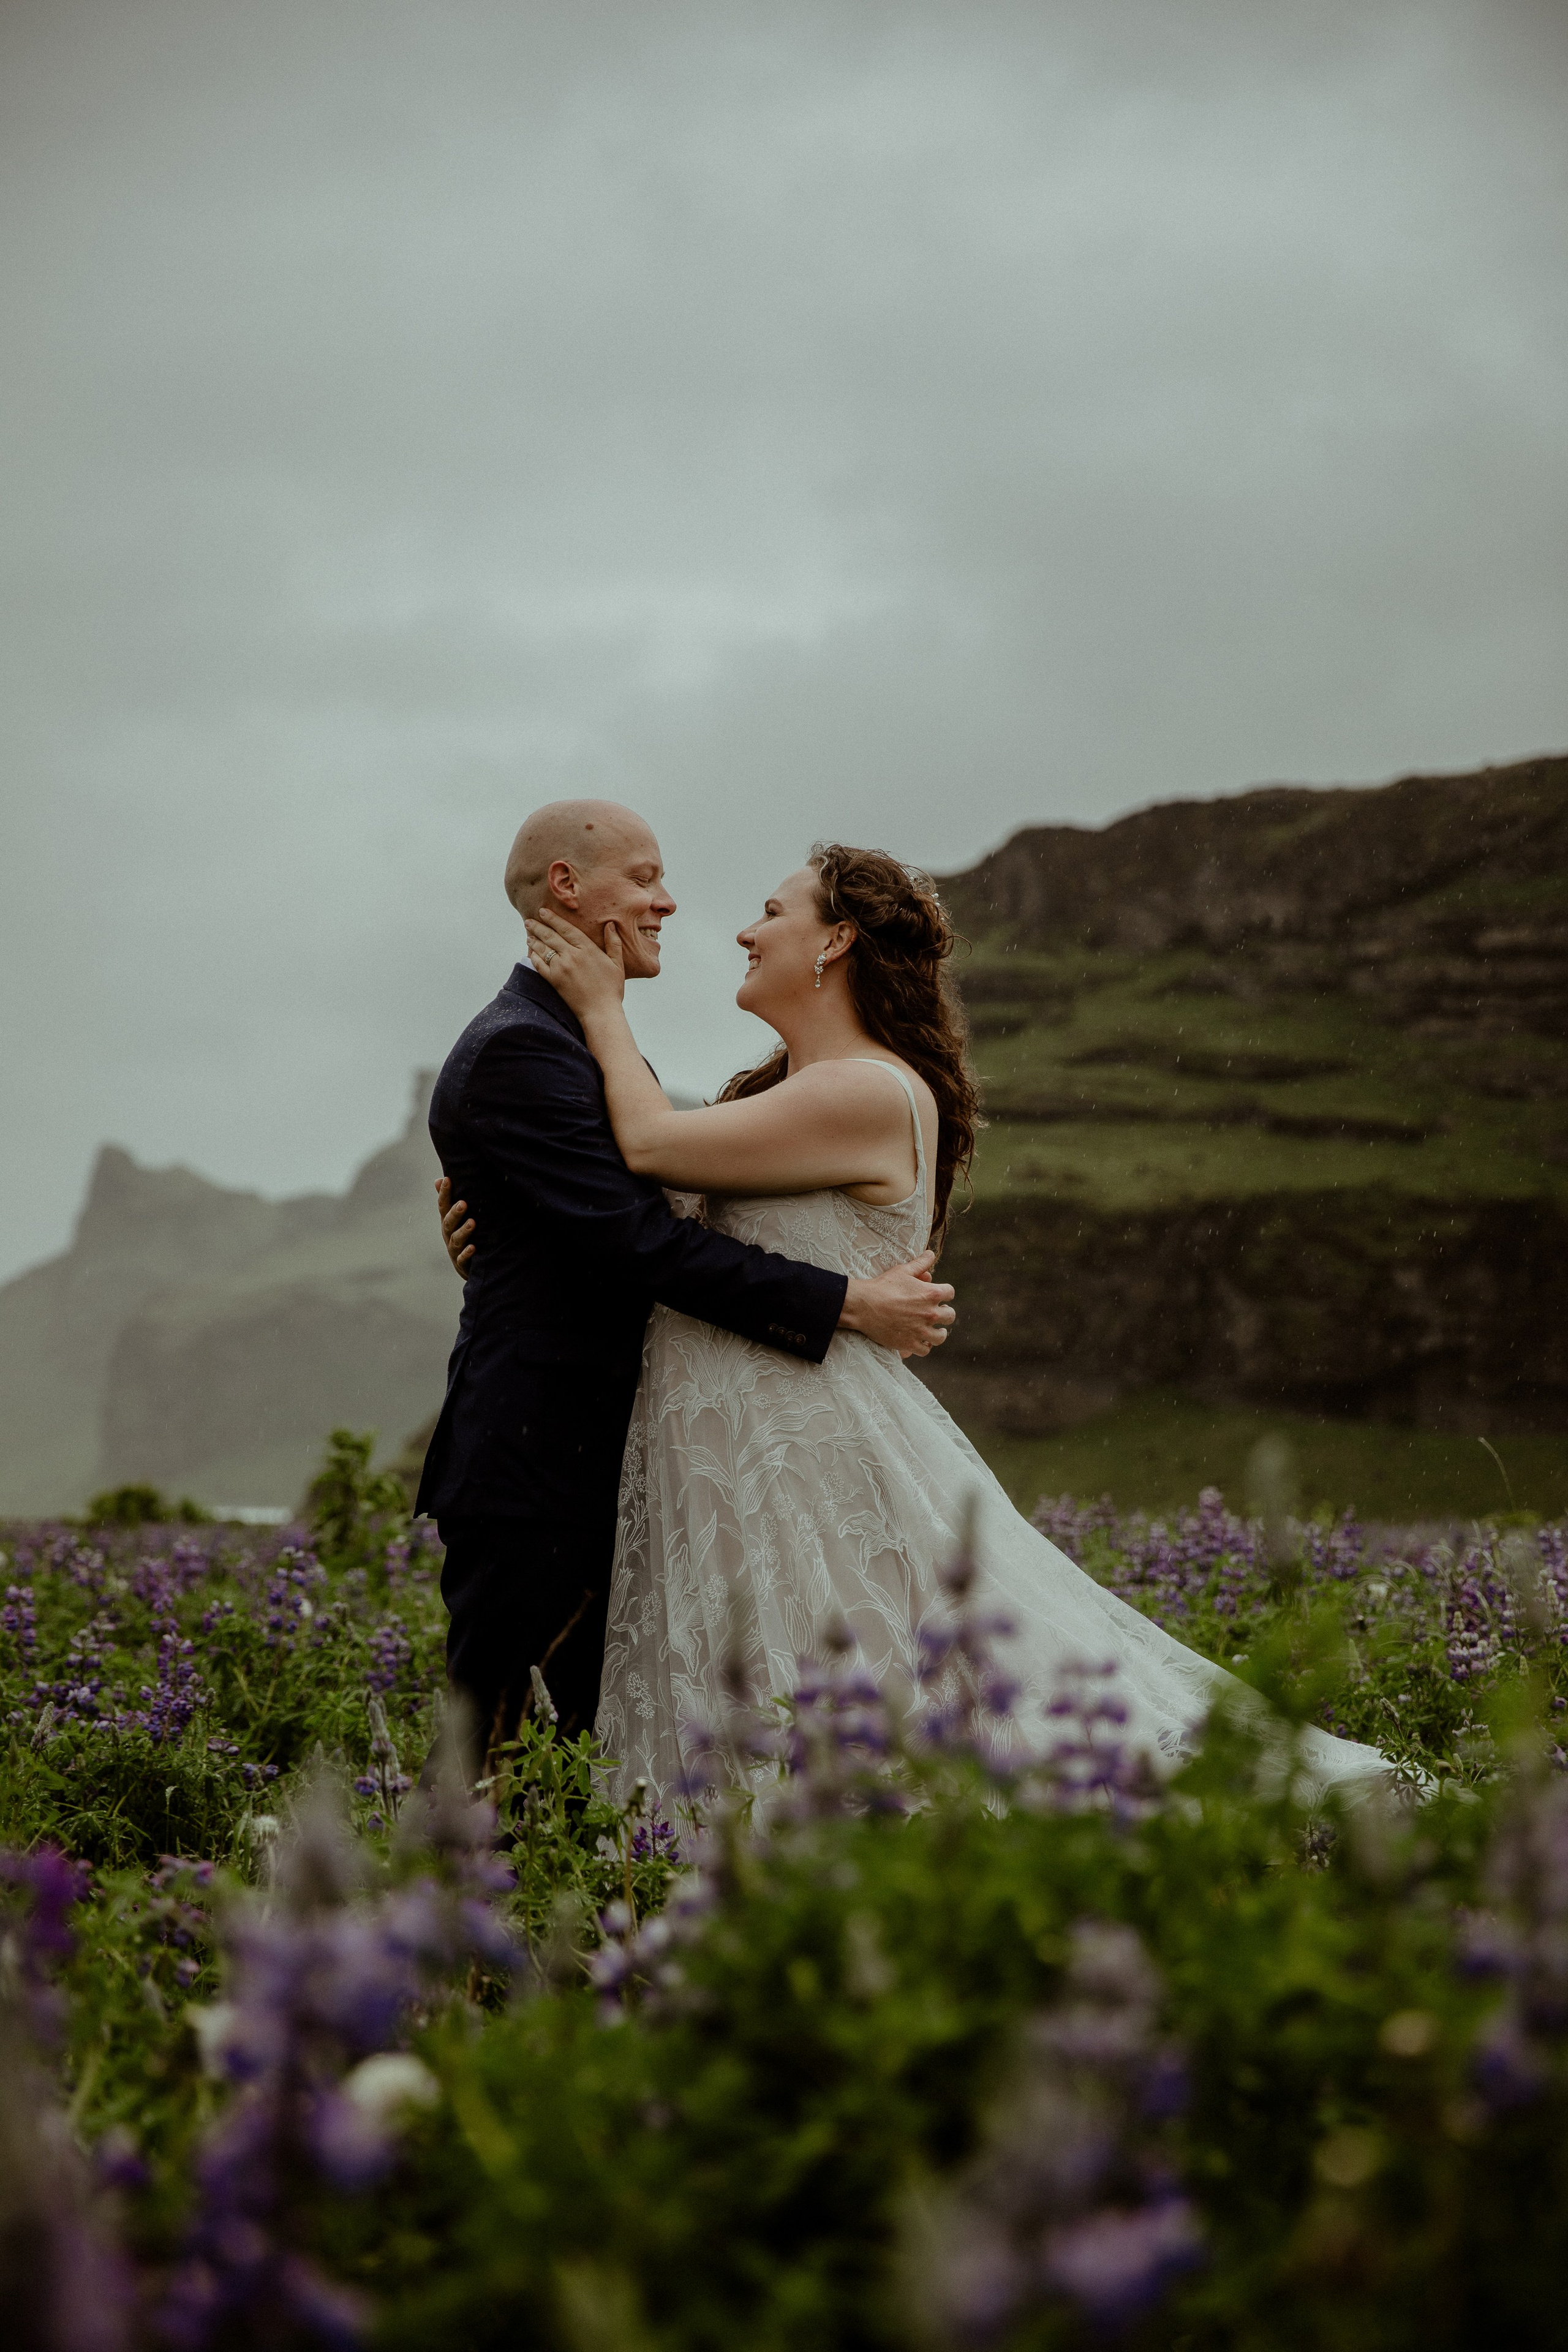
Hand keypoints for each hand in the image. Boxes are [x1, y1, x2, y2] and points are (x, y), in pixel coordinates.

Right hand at [436, 1175, 473, 1279]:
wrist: (466, 1266)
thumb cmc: (461, 1236)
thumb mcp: (454, 1218)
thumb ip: (448, 1200)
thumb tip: (438, 1179)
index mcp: (447, 1222)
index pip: (443, 1206)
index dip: (444, 1193)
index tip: (447, 1179)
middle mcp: (448, 1235)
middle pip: (448, 1223)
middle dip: (455, 1213)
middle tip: (463, 1203)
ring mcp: (454, 1249)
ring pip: (456, 1240)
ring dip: (463, 1231)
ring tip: (472, 1222)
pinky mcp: (462, 1263)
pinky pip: (462, 1258)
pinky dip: (466, 1253)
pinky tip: (473, 1247)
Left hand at [525, 906, 626, 1020]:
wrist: (601, 1012)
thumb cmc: (612, 988)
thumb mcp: (617, 964)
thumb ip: (613, 943)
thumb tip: (610, 925)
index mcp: (587, 949)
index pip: (566, 928)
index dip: (553, 919)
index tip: (543, 912)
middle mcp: (572, 955)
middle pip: (551, 936)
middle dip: (538, 926)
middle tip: (528, 920)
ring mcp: (561, 968)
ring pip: (543, 949)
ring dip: (534, 940)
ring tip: (528, 934)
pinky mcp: (554, 980)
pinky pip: (539, 965)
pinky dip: (533, 956)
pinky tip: (530, 952)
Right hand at [839, 1250, 955, 1357]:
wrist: (863, 1306)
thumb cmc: (883, 1286)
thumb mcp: (902, 1270)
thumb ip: (920, 1263)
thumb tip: (931, 1253)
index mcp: (931, 1294)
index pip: (950, 1293)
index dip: (945, 1293)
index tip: (940, 1295)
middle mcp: (930, 1314)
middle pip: (950, 1316)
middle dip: (945, 1313)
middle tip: (938, 1313)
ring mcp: (920, 1331)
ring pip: (940, 1336)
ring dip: (939, 1333)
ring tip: (935, 1331)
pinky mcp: (909, 1343)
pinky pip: (925, 1349)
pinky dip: (924, 1346)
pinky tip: (922, 1342)